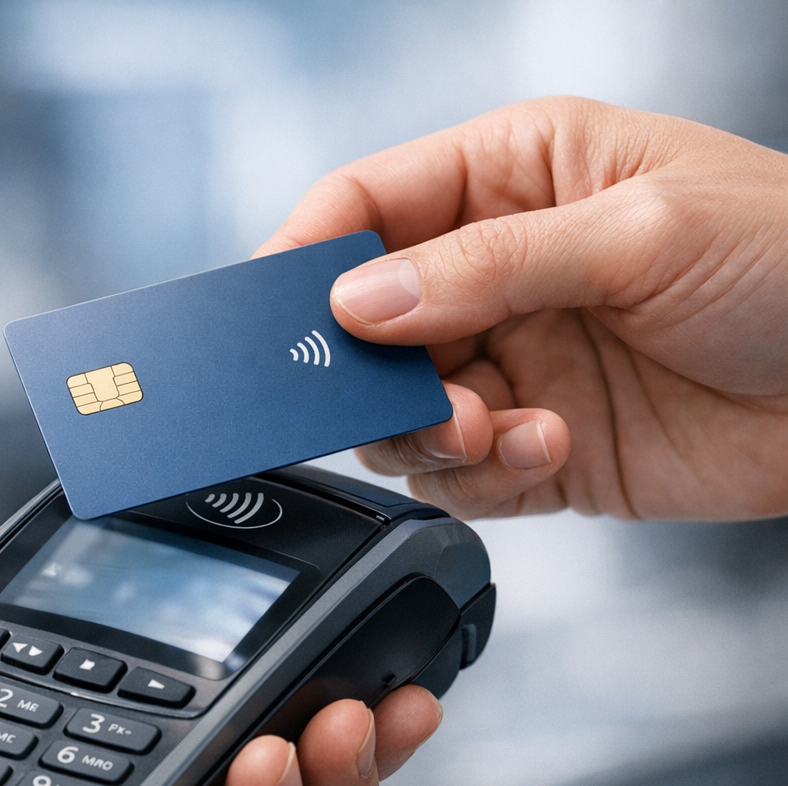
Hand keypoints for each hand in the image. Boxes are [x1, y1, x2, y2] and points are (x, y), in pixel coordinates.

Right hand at [258, 97, 787, 520]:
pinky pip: (462, 475)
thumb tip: (361, 300)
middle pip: (368, 326)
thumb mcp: (641, 232)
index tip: (275, 316)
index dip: (308, 254)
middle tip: (409, 396)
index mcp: (511, 178)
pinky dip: (485, 476)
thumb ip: (488, 265)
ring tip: (495, 427)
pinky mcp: (535, 444)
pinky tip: (547, 449)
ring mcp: (512, 363)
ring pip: (403, 415)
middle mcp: (495, 272)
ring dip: (431, 434)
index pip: (368, 204)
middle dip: (373, 372)